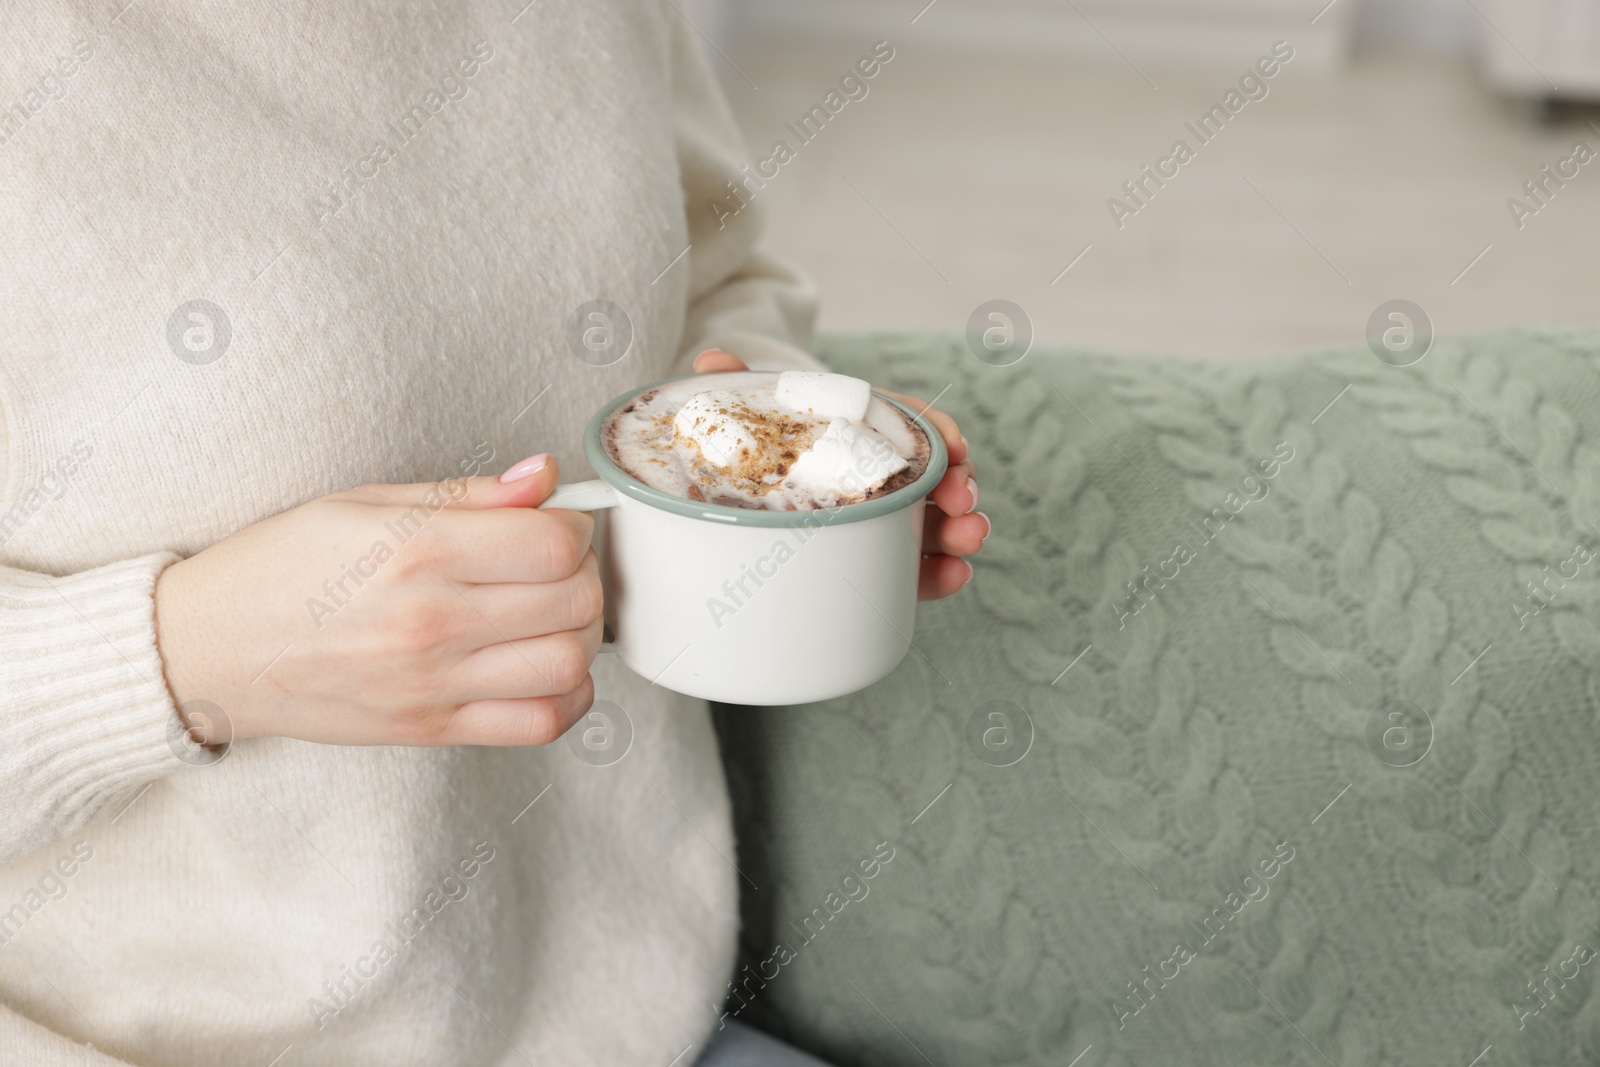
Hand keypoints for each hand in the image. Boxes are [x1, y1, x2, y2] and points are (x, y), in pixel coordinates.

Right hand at [153, 456, 601, 746]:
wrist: (211, 650)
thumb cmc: (283, 567)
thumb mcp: (366, 502)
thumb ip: (468, 494)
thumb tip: (546, 475)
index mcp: (418, 551)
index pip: (555, 543)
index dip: (575, 527)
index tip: (557, 523)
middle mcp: (432, 621)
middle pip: (575, 602)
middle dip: (586, 575)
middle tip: (558, 566)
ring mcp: (434, 684)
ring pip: (569, 666)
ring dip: (580, 636)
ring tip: (552, 615)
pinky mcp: (432, 731)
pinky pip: (539, 725)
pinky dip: (566, 697)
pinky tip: (545, 667)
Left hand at [692, 349, 985, 600]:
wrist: (736, 487)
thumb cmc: (755, 446)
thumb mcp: (748, 418)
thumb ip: (737, 387)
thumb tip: (712, 360)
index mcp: (860, 429)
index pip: (912, 423)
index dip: (940, 432)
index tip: (956, 445)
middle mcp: (881, 472)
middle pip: (935, 474)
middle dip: (960, 485)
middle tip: (962, 503)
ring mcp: (885, 515)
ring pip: (935, 521)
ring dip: (961, 530)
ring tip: (967, 544)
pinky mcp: (880, 556)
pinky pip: (916, 565)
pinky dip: (939, 571)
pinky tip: (953, 576)